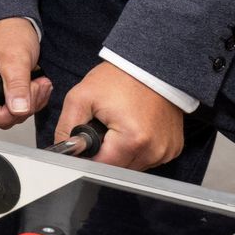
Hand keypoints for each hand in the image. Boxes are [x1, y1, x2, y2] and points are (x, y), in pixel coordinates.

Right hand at [0, 17, 50, 129]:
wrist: (16, 25)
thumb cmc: (8, 34)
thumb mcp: (14, 58)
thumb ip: (16, 84)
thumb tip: (17, 108)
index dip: (1, 114)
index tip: (19, 102)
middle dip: (21, 107)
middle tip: (35, 87)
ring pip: (11, 115)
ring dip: (31, 103)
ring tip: (39, 83)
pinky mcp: (4, 95)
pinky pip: (18, 109)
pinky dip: (33, 101)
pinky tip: (38, 85)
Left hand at [57, 62, 184, 171]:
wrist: (149, 66)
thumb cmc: (118, 78)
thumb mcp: (81, 97)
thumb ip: (66, 127)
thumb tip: (62, 150)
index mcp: (132, 140)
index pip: (100, 167)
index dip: (88, 156)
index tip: (87, 141)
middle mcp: (153, 150)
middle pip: (117, 169)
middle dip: (105, 153)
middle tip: (104, 127)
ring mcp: (165, 151)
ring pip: (132, 166)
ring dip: (121, 153)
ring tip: (120, 125)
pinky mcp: (173, 148)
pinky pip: (148, 158)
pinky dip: (137, 149)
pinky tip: (134, 128)